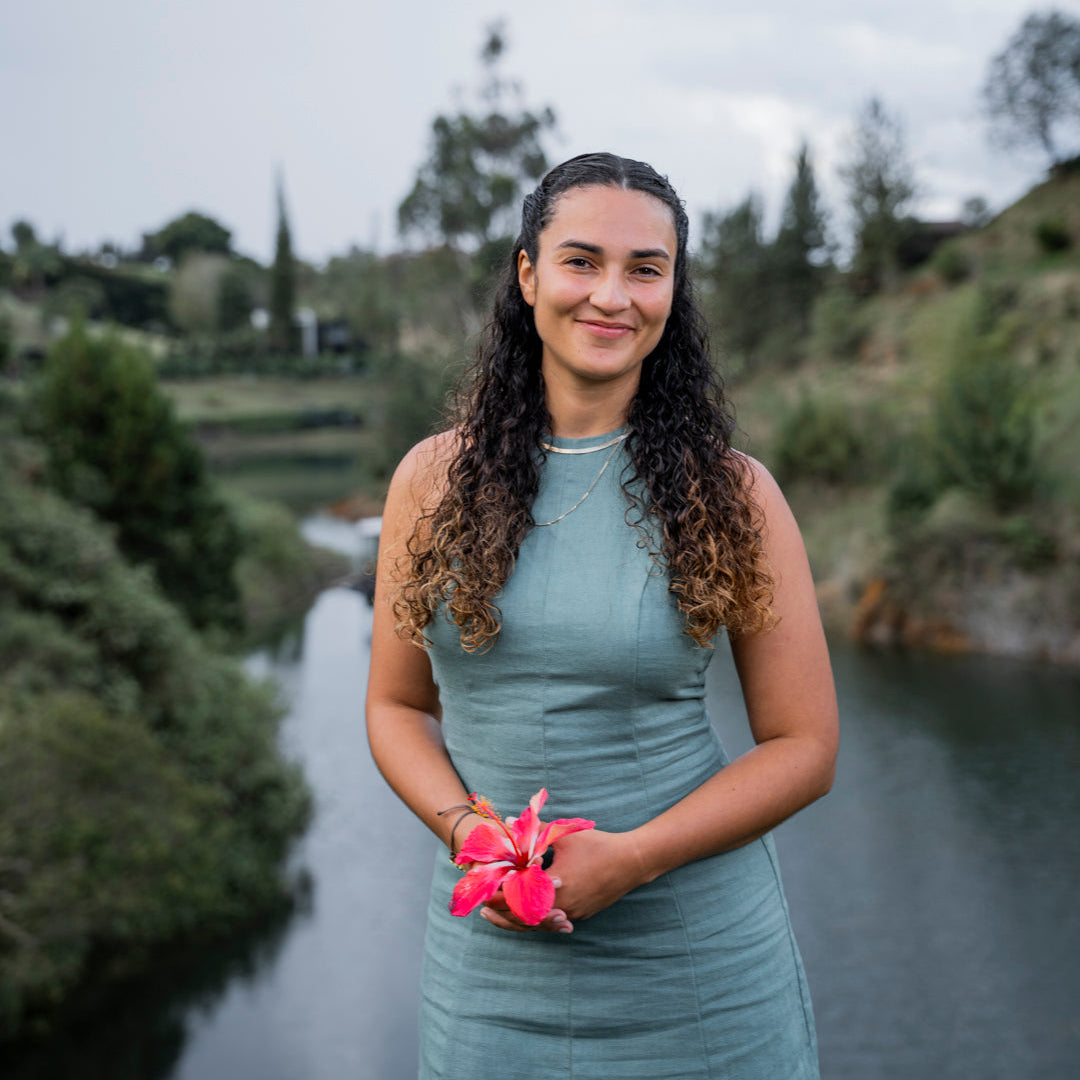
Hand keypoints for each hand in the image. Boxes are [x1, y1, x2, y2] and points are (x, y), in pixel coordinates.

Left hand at [479, 829, 644, 933]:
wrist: (632, 861)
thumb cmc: (597, 846)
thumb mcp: (563, 835)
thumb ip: (533, 831)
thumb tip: (509, 821)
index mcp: (554, 888)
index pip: (517, 900)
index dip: (498, 897)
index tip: (482, 893)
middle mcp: (562, 906)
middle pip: (525, 918)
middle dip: (503, 913)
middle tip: (484, 908)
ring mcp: (573, 913)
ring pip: (539, 923)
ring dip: (519, 918)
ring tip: (500, 913)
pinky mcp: (581, 914)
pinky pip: (553, 920)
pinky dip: (538, 917)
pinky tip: (527, 912)